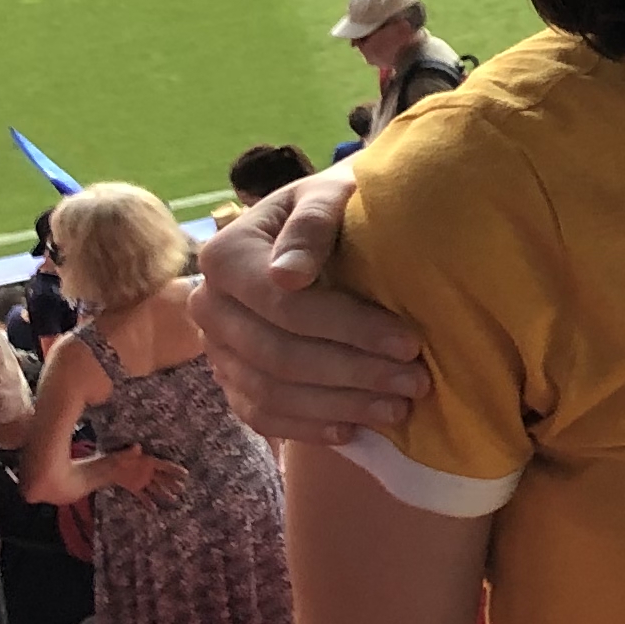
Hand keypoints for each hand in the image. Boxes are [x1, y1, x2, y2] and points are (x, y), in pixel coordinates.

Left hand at [114, 448, 190, 505]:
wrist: (104, 469)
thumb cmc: (114, 459)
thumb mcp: (123, 455)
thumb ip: (130, 452)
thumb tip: (137, 446)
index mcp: (148, 461)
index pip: (165, 466)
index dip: (175, 470)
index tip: (185, 474)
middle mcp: (148, 471)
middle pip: (163, 478)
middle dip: (172, 483)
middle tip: (182, 488)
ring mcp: (142, 480)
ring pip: (156, 488)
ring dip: (164, 493)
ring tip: (173, 499)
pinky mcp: (135, 488)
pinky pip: (143, 496)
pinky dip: (148, 502)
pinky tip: (153, 508)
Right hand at [192, 168, 421, 443]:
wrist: (324, 224)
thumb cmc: (337, 205)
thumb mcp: (331, 193)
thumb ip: (313, 223)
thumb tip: (287, 276)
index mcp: (225, 255)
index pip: (287, 307)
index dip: (350, 329)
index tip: (410, 342)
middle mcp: (208, 305)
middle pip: (280, 355)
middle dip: (354, 373)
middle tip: (417, 382)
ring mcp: (215, 348)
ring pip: (272, 392)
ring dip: (339, 405)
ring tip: (399, 407)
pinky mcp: (230, 380)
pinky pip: (261, 416)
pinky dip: (307, 427)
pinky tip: (354, 430)